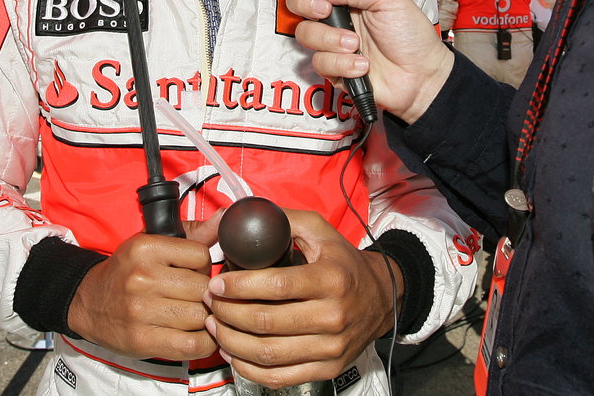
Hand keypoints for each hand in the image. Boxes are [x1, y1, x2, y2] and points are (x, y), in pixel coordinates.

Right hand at [65, 218, 220, 360]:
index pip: (200, 255)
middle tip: (196, 297)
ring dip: (205, 318)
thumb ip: (192, 235)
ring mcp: (141, 310)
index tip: (195, 273)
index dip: (204, 266)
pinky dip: (204, 342)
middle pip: (203, 288)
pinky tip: (197, 334)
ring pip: (201, 316)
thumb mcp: (151, 245)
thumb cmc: (125, 272)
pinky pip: (193, 344)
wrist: (87, 302)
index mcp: (145, 248)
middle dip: (206, 294)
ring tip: (195, 315)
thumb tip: (224, 219)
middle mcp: (142, 277)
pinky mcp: (143, 340)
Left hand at [205, 209, 398, 387]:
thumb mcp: (321, 231)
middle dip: (227, 312)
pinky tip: (234, 351)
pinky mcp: (327, 368)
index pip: (276, 286)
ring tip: (215, 325)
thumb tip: (247, 216)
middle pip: (266, 322)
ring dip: (231, 341)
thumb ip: (285, 221)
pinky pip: (278, 377)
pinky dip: (248, 368)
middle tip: (211, 302)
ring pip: (267, 353)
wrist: (382, 298)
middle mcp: (333, 316)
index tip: (217, 283)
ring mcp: (330, 347)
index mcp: (331, 279)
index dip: (239, 286)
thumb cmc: (346, 264)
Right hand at [282, 0, 453, 123]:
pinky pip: (320, 63)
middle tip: (325, 10)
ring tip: (357, 44)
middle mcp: (336, 18)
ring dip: (331, 39)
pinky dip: (342, 64)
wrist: (422, 75)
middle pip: (298, 5)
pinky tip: (362, 65)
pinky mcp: (333, 70)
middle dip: (307, 4)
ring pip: (306, 35)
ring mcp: (332, 44)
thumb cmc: (411, 34)